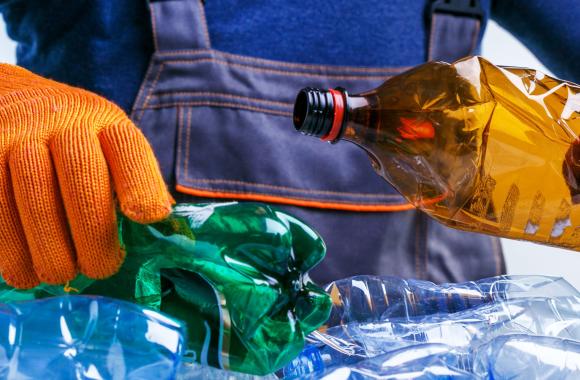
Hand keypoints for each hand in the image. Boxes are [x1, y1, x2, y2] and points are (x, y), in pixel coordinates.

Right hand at [0, 64, 171, 287]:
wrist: (11, 100)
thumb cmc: (70, 138)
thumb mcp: (106, 144)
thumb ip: (130, 179)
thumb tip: (158, 224)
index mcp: (104, 122)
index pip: (126, 148)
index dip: (140, 183)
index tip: (148, 216)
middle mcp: (62, 122)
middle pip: (82, 177)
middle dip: (93, 233)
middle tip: (101, 269)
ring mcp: (15, 134)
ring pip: (32, 196)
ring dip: (47, 248)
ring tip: (59, 275)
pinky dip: (7, 248)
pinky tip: (21, 272)